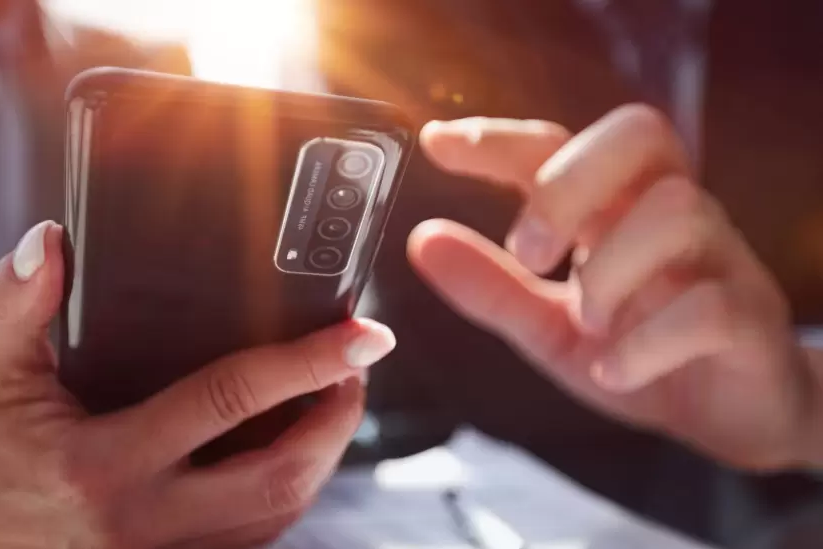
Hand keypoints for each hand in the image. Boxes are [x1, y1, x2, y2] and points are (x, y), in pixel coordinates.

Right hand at [0, 221, 395, 548]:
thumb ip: (18, 302)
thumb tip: (52, 239)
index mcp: (105, 465)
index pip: (228, 402)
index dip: (307, 361)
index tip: (366, 333)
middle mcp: (146, 521)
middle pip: (281, 473)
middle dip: (340, 417)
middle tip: (360, 362)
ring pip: (277, 512)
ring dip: (324, 453)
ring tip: (338, 393)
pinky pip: (253, 532)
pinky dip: (287, 486)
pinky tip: (293, 442)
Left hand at [408, 105, 821, 469]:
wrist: (728, 416)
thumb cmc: (637, 354)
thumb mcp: (548, 326)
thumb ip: (492, 286)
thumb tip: (423, 241)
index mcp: (615, 209)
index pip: (560, 145)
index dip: (501, 138)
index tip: (438, 142)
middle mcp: (669, 215)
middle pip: (637, 137)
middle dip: (569, 183)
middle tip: (526, 251)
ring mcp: (717, 259)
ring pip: (677, 210)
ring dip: (611, 268)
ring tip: (586, 321)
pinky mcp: (749, 317)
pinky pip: (709, 307)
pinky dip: (645, 342)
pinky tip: (613, 370)